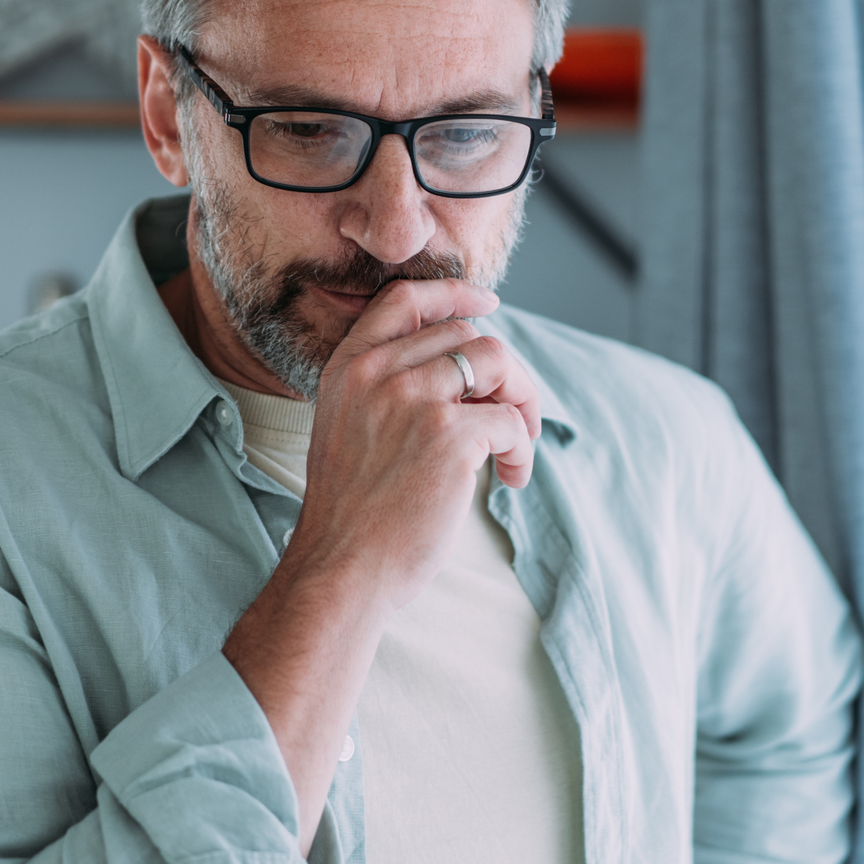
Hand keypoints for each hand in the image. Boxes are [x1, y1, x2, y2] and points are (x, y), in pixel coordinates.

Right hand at [222, 277, 542, 852]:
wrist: (341, 570)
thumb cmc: (353, 515)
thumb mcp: (349, 428)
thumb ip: (389, 388)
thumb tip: (463, 362)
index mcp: (348, 366)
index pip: (405, 298)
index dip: (454, 293)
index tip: (488, 304)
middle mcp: (378, 371)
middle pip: (468, 334)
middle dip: (504, 374)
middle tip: (516, 419)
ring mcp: (413, 398)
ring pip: (498, 363)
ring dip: (522, 404)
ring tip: (515, 451)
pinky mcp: (449, 435)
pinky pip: (510, 420)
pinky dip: (521, 449)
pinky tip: (509, 480)